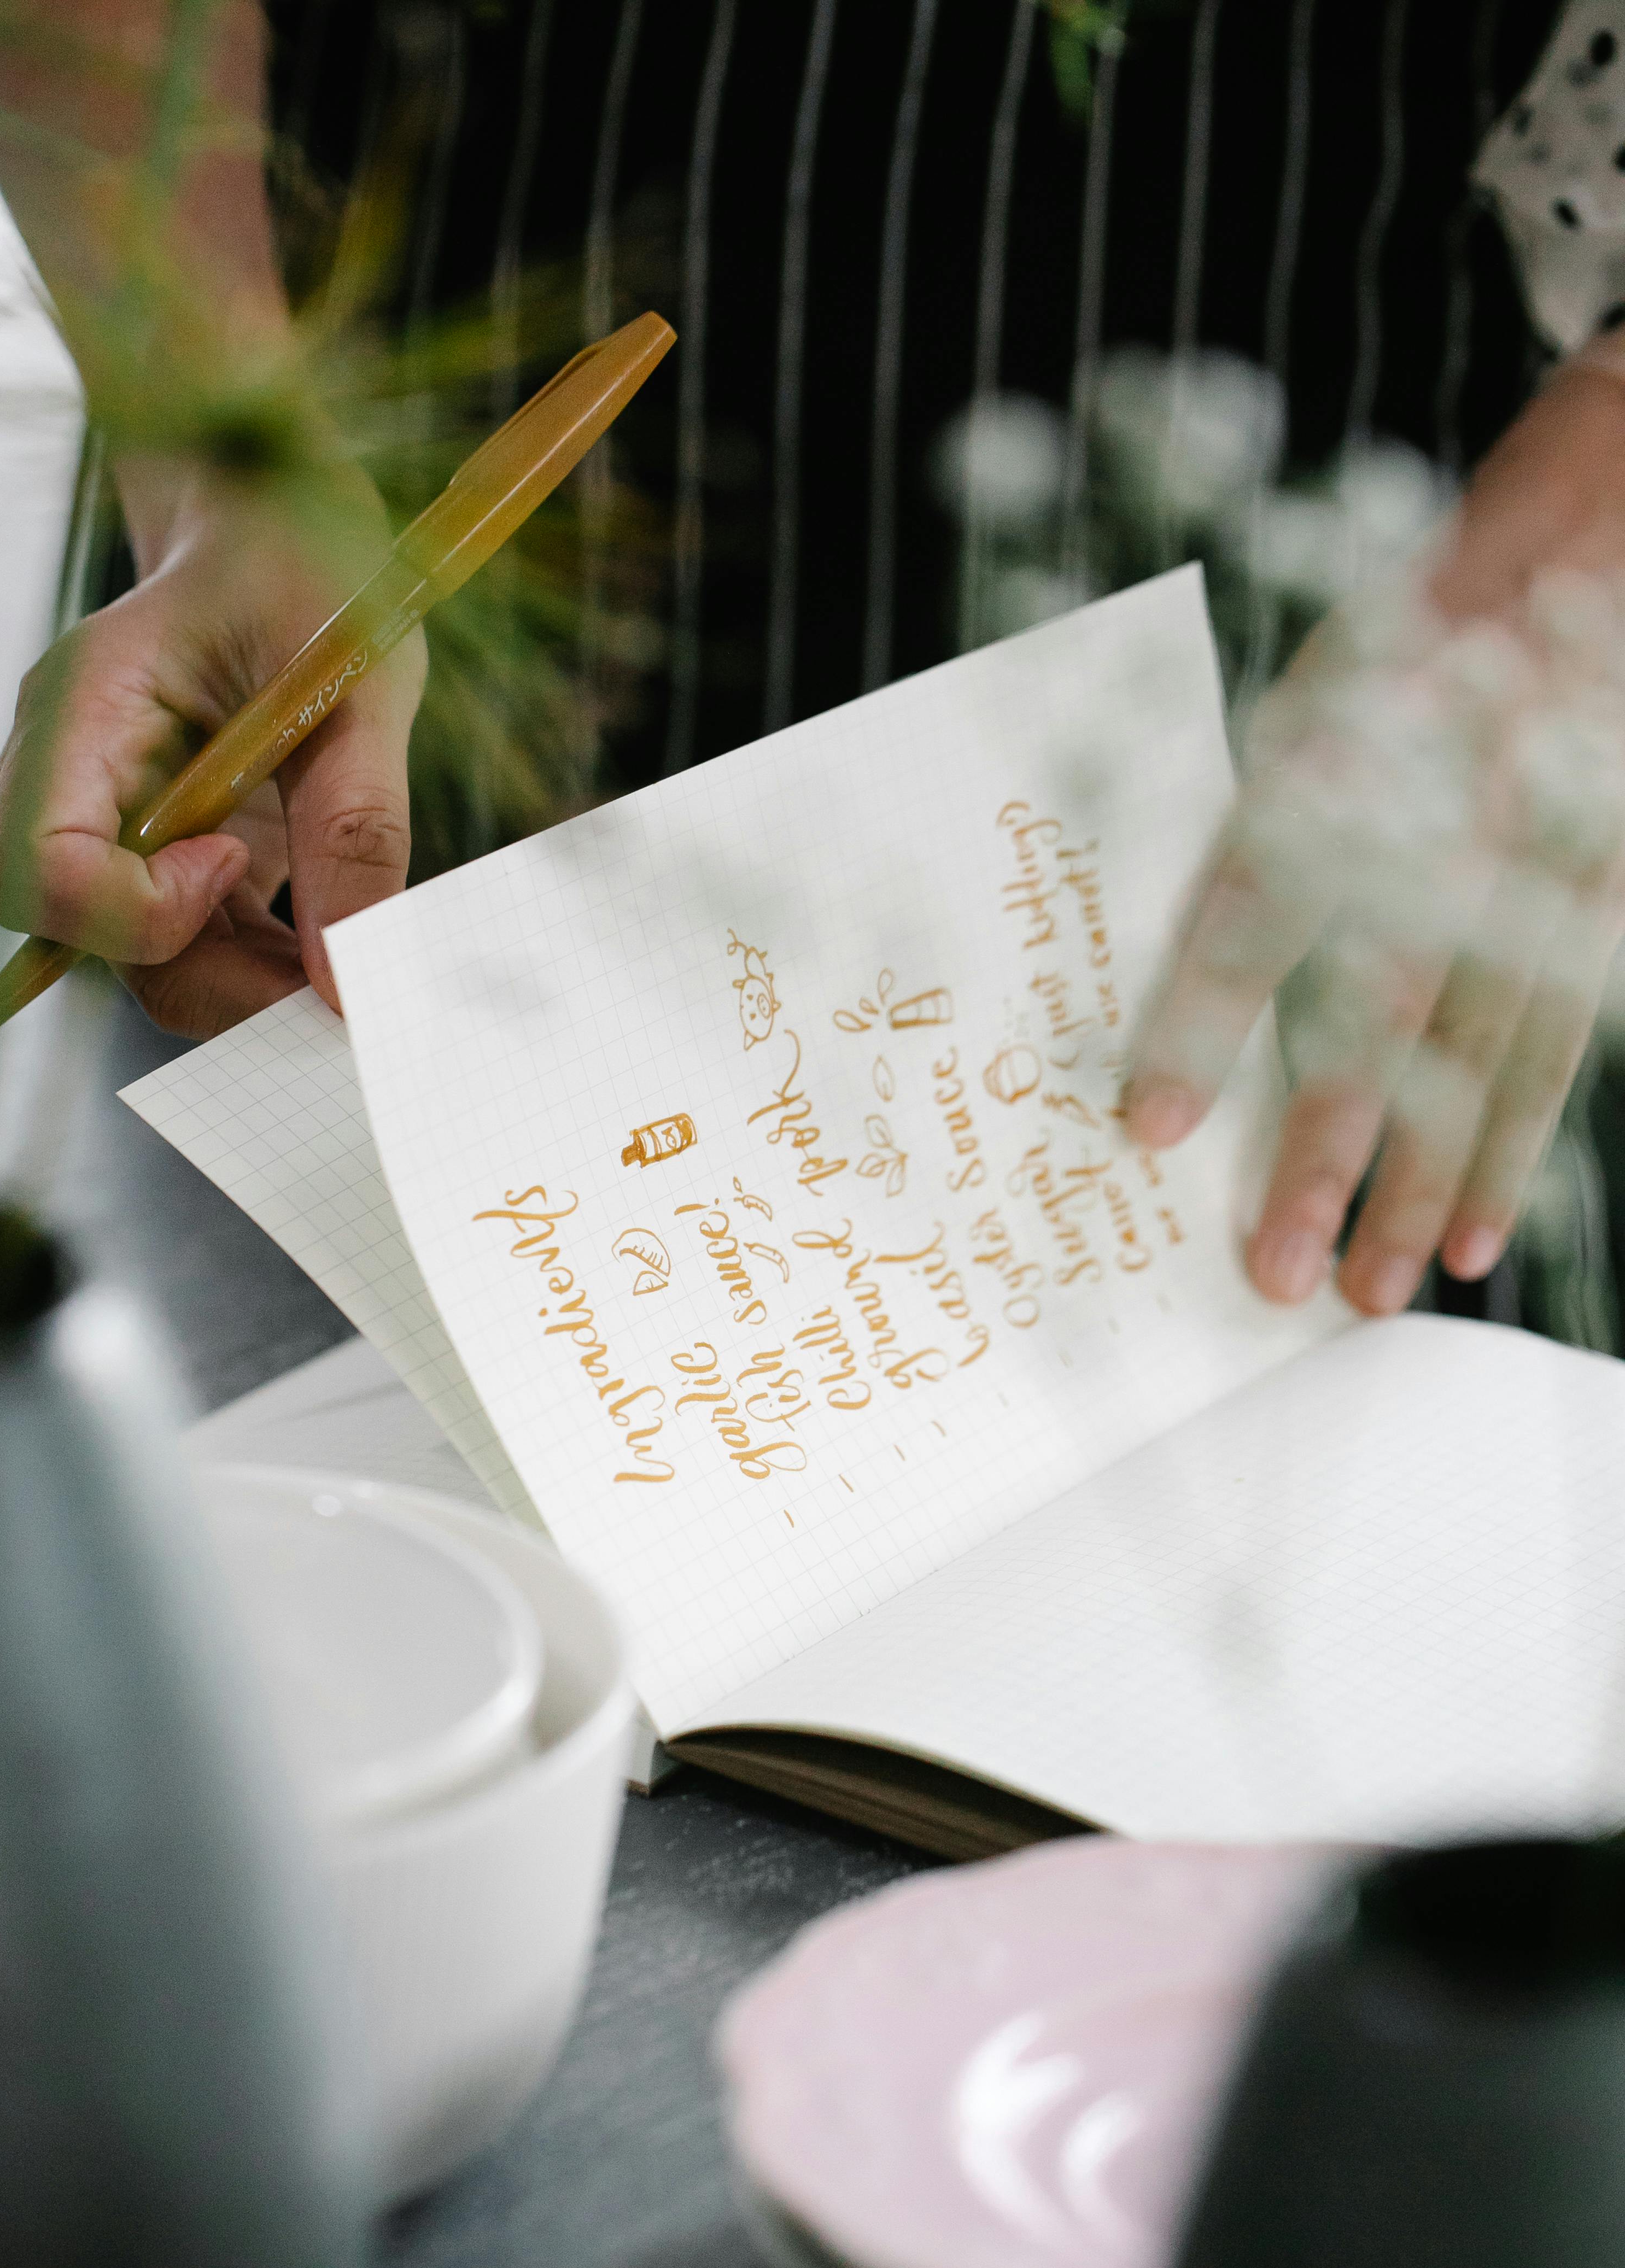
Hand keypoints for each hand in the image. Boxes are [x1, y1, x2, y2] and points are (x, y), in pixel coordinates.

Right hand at [0, 456, 426, 1039]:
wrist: (292, 521)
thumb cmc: (313, 568)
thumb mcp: (359, 680)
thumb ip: (354, 827)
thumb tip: (348, 986)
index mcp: (82, 716)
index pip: (36, 872)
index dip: (135, 911)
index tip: (239, 863)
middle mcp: (78, 782)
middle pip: (91, 941)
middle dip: (215, 983)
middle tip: (340, 987)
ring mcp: (123, 824)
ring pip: (152, 963)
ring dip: (253, 989)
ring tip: (358, 973)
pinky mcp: (179, 853)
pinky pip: (204, 949)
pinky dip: (271, 970)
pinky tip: (345, 955)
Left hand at [1124, 358, 1624, 1314]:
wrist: (1610, 512)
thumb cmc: (1422, 627)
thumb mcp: (1326, 687)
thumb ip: (1274, 821)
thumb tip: (1179, 976)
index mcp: (1363, 747)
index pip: (1267, 902)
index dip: (1208, 1020)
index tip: (1152, 1127)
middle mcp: (1464, 810)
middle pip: (1389, 1011)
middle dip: (1332, 1153)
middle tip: (1275, 1277)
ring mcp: (1556, 854)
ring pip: (1488, 1059)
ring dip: (1430, 1188)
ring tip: (1378, 1293)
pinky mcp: (1613, 886)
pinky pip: (1562, 1043)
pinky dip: (1519, 1148)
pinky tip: (1482, 1237)